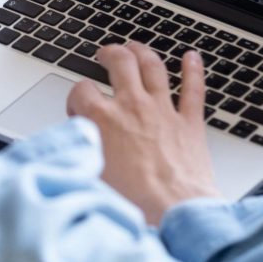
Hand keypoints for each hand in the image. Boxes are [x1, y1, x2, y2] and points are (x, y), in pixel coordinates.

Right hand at [67, 43, 221, 224]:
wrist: (174, 213)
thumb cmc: (133, 203)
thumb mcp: (89, 175)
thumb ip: (79, 153)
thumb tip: (69, 148)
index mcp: (104, 120)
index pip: (81, 89)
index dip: (76, 95)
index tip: (79, 104)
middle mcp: (133, 107)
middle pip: (120, 62)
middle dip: (110, 53)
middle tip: (106, 55)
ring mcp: (163, 111)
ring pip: (153, 66)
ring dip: (143, 52)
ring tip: (137, 48)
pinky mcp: (190, 123)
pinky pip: (193, 88)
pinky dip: (193, 70)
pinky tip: (192, 58)